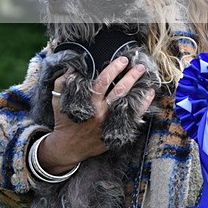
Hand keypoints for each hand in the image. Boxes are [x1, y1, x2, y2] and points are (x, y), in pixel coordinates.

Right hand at [38, 56, 154, 175]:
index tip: (123, 60)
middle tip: (140, 66)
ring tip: (148, 79)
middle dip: (131, 76)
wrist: (68, 147)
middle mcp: (101, 112)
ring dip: (139, 90)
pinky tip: (148, 96)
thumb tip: (70, 68)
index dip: (114, 69)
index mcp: (88, 103)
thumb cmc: (64, 122)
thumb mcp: (58, 101)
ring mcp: (110, 123)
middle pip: (119, 91)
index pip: (103, 82)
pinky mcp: (115, 131)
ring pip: (129, 104)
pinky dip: (142, 106)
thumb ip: (62, 83)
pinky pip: (132, 117)